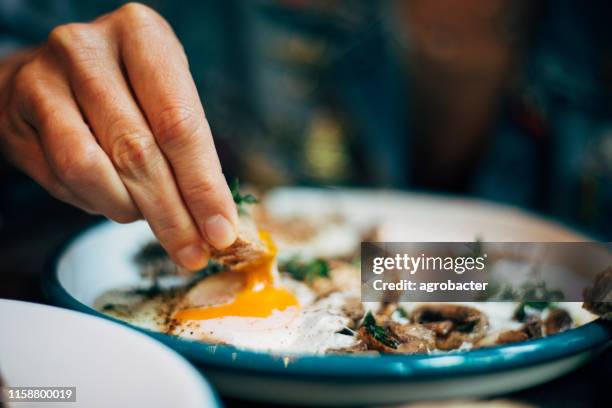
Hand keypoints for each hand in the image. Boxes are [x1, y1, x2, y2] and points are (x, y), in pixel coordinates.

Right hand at [0, 3, 236, 269]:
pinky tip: (113, 199)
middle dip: (172, 215)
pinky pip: (62, 178)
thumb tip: (217, 222)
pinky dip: (95, 202)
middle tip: (193, 252)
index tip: (221, 232)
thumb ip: (192, 151)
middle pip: (138, 151)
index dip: (202, 187)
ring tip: (148, 217)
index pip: (179, 125)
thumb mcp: (166, 99)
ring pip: (93, 169)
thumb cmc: (124, 90)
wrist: (48, 76)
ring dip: (129, 211)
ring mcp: (44, 78)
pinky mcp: (16, 112)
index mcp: (142, 34)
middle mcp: (88, 49)